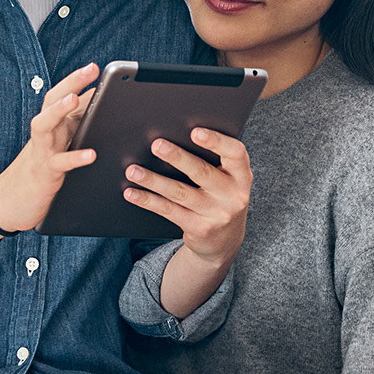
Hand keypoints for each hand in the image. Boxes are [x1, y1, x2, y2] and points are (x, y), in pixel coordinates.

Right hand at [0, 63, 101, 231]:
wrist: (14, 199)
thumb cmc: (45, 164)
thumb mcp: (64, 140)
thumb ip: (79, 121)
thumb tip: (100, 100)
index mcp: (53, 123)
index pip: (63, 94)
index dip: (78, 79)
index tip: (96, 66)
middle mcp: (45, 132)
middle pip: (53, 100)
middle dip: (71, 82)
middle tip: (91, 69)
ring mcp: (42, 150)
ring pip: (44, 124)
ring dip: (58, 110)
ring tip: (73, 99)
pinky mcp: (45, 172)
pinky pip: (60, 163)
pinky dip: (75, 157)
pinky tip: (91, 154)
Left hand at [123, 128, 252, 267]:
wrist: (225, 241)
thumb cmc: (221, 198)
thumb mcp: (229, 181)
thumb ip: (214, 161)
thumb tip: (173, 137)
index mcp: (242, 176)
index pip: (236, 154)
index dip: (217, 141)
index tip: (195, 132)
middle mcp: (233, 196)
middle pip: (202, 172)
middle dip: (177, 157)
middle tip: (156, 144)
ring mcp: (216, 215)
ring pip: (180, 193)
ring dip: (154, 180)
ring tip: (133, 170)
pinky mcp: (199, 229)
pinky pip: (169, 211)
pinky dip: (148, 200)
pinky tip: (132, 192)